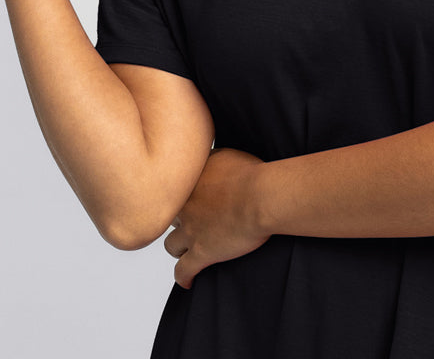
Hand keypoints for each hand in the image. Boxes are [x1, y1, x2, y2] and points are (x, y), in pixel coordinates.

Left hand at [164, 147, 269, 288]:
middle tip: (193, 222)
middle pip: (171, 218)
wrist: (260, 197)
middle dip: (180, 220)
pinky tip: (188, 281)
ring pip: (172, 245)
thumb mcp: (226, 154)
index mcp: (190, 183)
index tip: (192, 200)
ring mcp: (191, 231)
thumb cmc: (252, 173)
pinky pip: (183, 271)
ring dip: (179, 247)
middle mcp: (185, 206)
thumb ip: (209, 158)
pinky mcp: (201, 253)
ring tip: (188, 250)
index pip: (174, 192)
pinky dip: (184, 277)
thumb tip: (207, 160)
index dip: (184, 197)